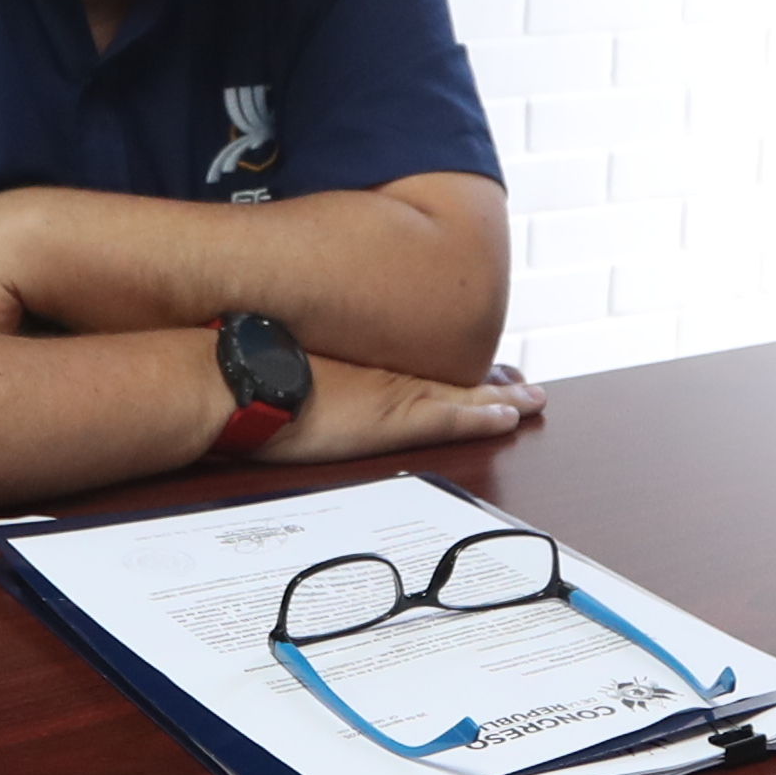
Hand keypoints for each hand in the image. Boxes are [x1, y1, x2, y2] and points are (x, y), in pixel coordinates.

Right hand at [276, 351, 545, 466]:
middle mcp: (386, 370)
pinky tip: (508, 418)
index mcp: (365, 361)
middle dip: (491, 381)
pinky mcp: (392, 419)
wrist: (242, 376)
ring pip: (462, 396)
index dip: (457, 367)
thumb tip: (294, 363)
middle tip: (525, 380)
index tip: (482, 366)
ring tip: (533, 398)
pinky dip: (481, 418)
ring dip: (501, 397)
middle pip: (451, 377)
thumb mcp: (286, 355)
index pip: (423, 362)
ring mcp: (393, 394)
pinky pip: (450, 419)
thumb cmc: (253, 367)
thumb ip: (305, 360)